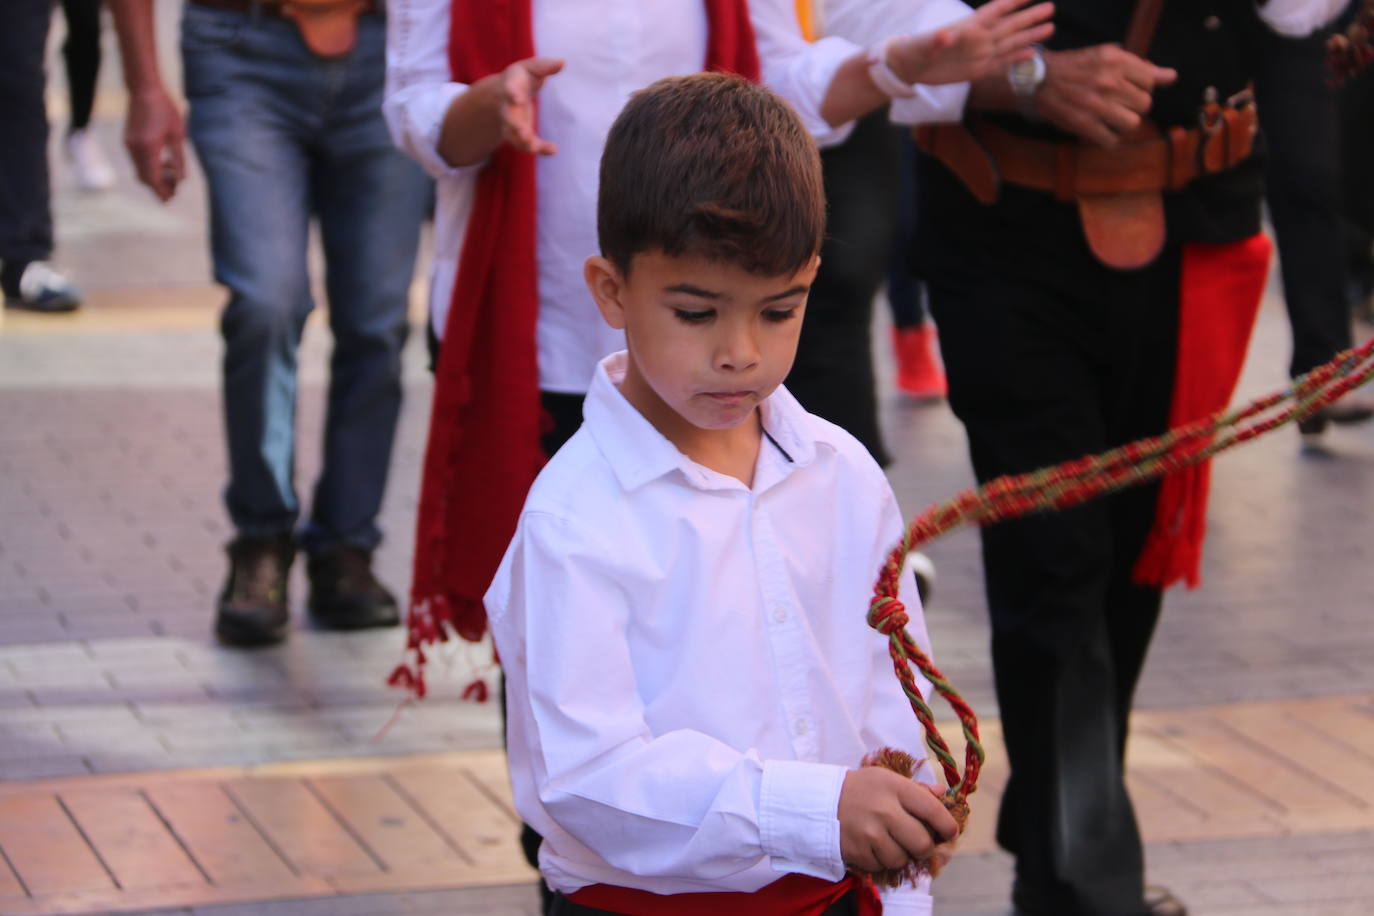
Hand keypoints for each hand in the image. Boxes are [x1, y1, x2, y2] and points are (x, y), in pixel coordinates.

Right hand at [124, 86, 184, 201]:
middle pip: (144, 178)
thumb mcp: (177, 135)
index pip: (152, 178)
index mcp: (148, 148)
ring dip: (155, 176)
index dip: (161, 191)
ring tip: (173, 174)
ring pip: (140, 170)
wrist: (144, 90)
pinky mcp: (128, 140)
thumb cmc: (165, 109)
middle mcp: (135, 149)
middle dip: (158, 187)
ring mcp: (129, 144)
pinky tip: (164, 162)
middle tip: (174, 192)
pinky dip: (150, 166)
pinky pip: (138, 161)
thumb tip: (181, 180)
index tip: (170, 199)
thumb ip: (179, 159)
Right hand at [498, 57, 564, 155]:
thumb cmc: (522, 77)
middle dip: (515, 125)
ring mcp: (511, 122)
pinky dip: (538, 148)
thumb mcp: (531, 68)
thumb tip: (563, 62)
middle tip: (523, 134)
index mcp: (509, 86)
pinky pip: (526, 144)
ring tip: (535, 146)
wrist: (504, 93)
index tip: (517, 99)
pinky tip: (552, 150)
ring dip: (524, 141)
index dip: (512, 94)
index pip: (509, 89)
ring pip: (514, 134)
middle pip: (508, 117)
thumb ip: (545, 66)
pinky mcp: (517, 133)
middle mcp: (507, 106)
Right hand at [837, 767, 959, 873]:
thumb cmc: (860, 788)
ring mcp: (869, 833)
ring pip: (902, 859)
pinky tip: (873, 846)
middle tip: (920, 844)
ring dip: (901, 855)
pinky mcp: (856, 851)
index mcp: (895, 788)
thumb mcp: (887, 779)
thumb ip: (916, 789)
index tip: (950, 832)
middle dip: (925, 847)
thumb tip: (943, 794)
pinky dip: (881, 860)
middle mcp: (884, 810)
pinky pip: (881, 866)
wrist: (820, 799)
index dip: (948, 826)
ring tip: (891, 842)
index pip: (933, 811)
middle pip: (922, 843)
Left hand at [888, 0, 1055, 86]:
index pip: (995, 11)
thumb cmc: (915, 50)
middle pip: (1009, 25)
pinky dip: (1017, 57)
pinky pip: (1002, 63)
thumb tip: (944, 36)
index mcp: (968, 28)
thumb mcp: (924, 45)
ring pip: (1010, 43)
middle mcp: (978, 39)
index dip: (1012, 1)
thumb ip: (936, 40)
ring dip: (1029, 36)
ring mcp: (979, 54)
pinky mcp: (977, 69)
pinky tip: (1032, 53)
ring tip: (1050, 27)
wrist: (910, 66)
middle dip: (1029, 17)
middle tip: (1051, 7)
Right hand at [1034, 44, 1177, 146]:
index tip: (1129, 90)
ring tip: (1112, 120)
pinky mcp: (1084, 124)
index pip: (1150, 81)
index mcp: (1116, 61)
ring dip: (1123, 125)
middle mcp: (1109, 81)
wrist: (1037, 81)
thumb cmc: (1075, 68)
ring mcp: (1096, 104)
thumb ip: (1140, 67)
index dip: (1142, 88)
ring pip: (1131, 124)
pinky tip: (1100, 133)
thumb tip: (1171, 77)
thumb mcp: (1106, 57)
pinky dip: (1108, 140)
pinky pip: (1110, 141)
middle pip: (1144, 104)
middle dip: (1134, 107)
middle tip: (1119, 106)